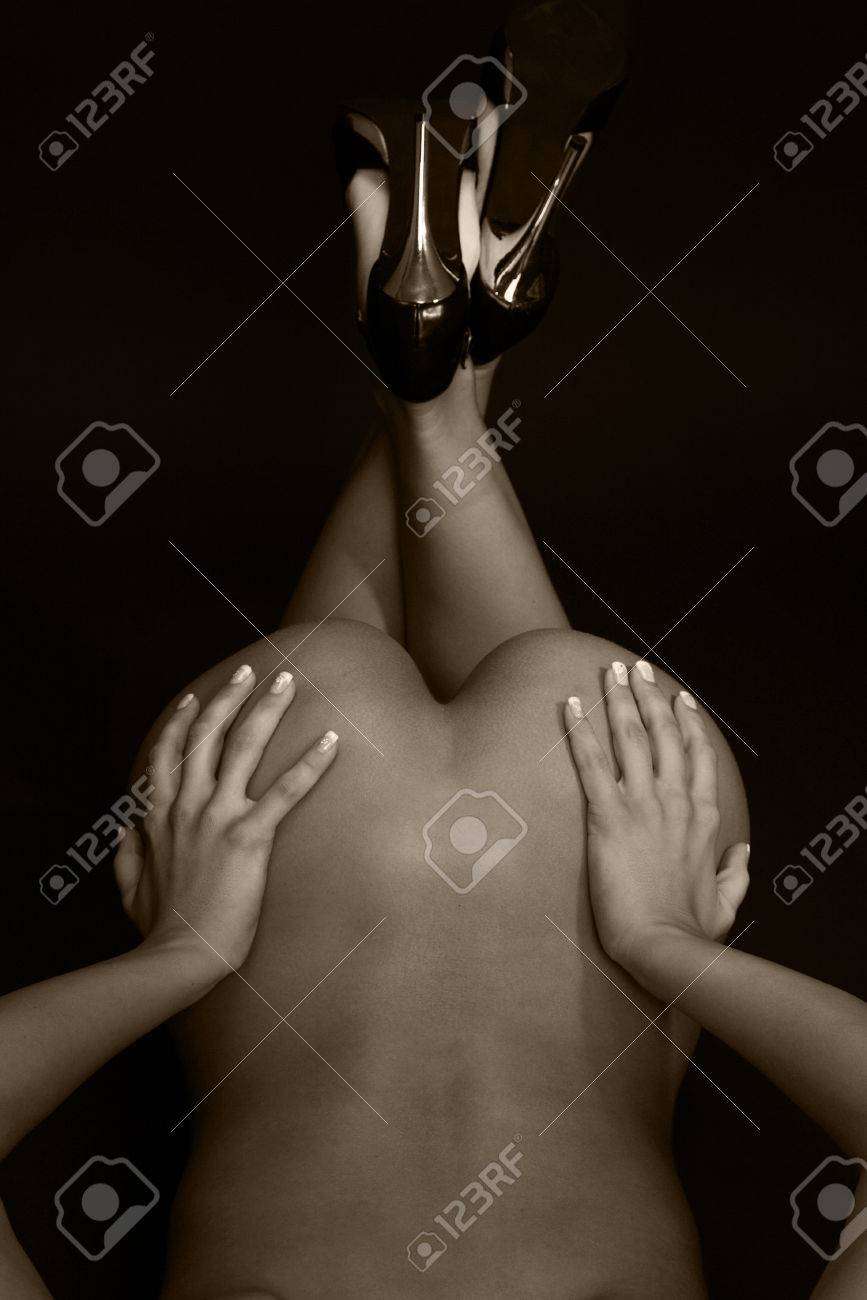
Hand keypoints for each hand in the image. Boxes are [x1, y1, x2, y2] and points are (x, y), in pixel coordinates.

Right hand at [114, 664, 338, 975]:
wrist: (177, 956)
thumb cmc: (158, 928)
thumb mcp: (128, 886)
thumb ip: (128, 854)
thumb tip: (127, 834)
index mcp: (159, 816)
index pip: (169, 754)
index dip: (183, 722)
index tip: (196, 700)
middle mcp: (187, 806)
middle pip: (209, 735)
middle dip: (229, 697)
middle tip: (248, 670)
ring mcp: (218, 817)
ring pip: (244, 747)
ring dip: (266, 708)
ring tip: (287, 681)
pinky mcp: (249, 837)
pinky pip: (286, 791)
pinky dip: (311, 763)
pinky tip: (332, 740)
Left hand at [564, 660, 749, 971]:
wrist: (665, 947)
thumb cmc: (693, 932)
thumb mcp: (727, 902)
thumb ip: (735, 873)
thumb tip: (742, 854)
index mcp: (704, 817)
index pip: (697, 756)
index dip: (688, 723)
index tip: (681, 699)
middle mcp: (675, 800)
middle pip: (664, 734)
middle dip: (650, 696)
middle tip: (638, 669)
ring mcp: (643, 805)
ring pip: (631, 738)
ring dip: (620, 700)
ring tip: (612, 672)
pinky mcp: (608, 818)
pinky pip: (590, 764)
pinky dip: (579, 731)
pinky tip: (568, 704)